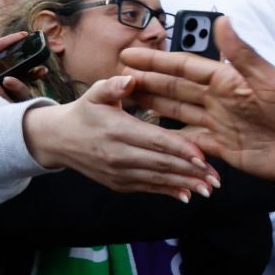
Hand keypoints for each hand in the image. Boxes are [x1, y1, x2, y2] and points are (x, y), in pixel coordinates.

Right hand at [21, 76, 220, 201]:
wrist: (58, 140)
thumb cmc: (84, 112)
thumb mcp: (95, 93)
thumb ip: (114, 86)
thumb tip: (129, 79)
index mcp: (118, 130)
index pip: (156, 140)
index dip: (180, 148)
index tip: (203, 156)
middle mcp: (118, 154)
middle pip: (161, 163)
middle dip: (190, 171)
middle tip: (216, 177)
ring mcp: (118, 172)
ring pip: (157, 179)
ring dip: (184, 185)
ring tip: (208, 188)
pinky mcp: (118, 183)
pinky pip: (146, 188)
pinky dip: (167, 192)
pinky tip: (187, 195)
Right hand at [120, 18, 274, 182]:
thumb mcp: (274, 82)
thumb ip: (244, 55)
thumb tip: (223, 20)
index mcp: (232, 80)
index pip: (187, 67)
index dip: (158, 61)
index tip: (129, 54)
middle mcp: (224, 100)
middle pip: (177, 89)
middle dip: (147, 82)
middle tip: (114, 79)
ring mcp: (223, 124)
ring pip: (179, 113)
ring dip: (154, 108)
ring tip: (125, 105)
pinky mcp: (226, 148)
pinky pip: (192, 142)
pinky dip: (171, 141)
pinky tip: (150, 139)